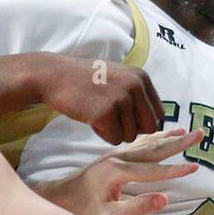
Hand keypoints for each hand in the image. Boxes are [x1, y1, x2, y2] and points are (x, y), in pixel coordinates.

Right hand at [34, 53, 163, 144]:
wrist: (55, 76)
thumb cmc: (87, 80)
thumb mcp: (119, 77)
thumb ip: (138, 94)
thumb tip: (155, 122)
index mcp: (142, 78)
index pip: (158, 113)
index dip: (142, 121)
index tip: (125, 118)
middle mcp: (135, 86)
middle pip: (149, 127)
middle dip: (131, 129)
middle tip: (112, 120)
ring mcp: (121, 99)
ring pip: (130, 135)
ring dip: (114, 131)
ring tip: (98, 114)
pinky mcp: (105, 113)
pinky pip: (114, 139)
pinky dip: (102, 134)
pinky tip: (90, 118)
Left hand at [36, 127, 202, 214]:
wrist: (54, 200)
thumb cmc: (80, 213)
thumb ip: (136, 208)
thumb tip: (165, 198)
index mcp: (118, 171)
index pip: (154, 170)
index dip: (176, 170)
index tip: (196, 166)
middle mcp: (118, 158)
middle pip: (154, 148)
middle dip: (178, 142)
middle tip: (200, 133)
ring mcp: (115, 155)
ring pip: (147, 142)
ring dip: (168, 136)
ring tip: (186, 130)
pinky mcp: (112, 157)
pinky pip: (138, 143)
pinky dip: (154, 137)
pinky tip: (160, 134)